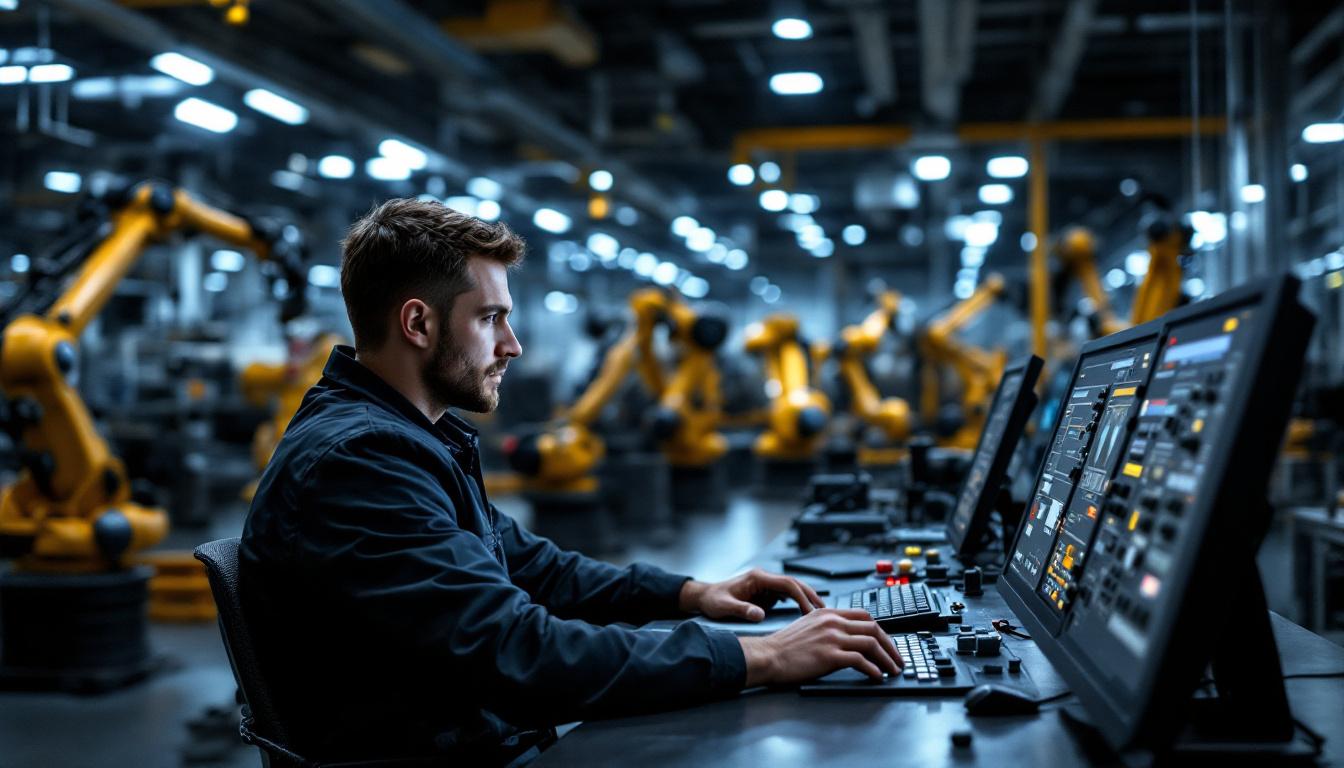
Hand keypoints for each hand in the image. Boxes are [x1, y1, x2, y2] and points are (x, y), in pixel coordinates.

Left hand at [679, 568, 825, 621]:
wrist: (705, 597)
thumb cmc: (713, 600)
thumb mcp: (724, 607)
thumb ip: (741, 610)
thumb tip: (759, 614)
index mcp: (757, 578)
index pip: (787, 584)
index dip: (801, 596)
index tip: (810, 610)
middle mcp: (764, 578)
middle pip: (794, 583)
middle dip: (810, 595)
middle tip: (824, 610)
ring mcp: (766, 584)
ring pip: (793, 588)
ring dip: (807, 597)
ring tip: (819, 612)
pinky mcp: (766, 592)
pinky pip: (787, 594)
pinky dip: (798, 601)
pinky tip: (805, 613)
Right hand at [738, 608, 903, 685]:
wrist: (768, 655)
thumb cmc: (785, 645)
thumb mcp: (808, 625)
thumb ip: (828, 626)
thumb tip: (847, 636)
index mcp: (828, 612)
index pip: (865, 616)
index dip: (881, 630)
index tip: (888, 643)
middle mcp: (833, 622)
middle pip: (874, 628)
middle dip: (891, 645)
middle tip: (897, 658)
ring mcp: (832, 638)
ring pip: (871, 644)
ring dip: (887, 659)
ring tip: (892, 670)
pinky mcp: (830, 655)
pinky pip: (860, 661)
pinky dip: (873, 669)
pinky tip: (877, 676)